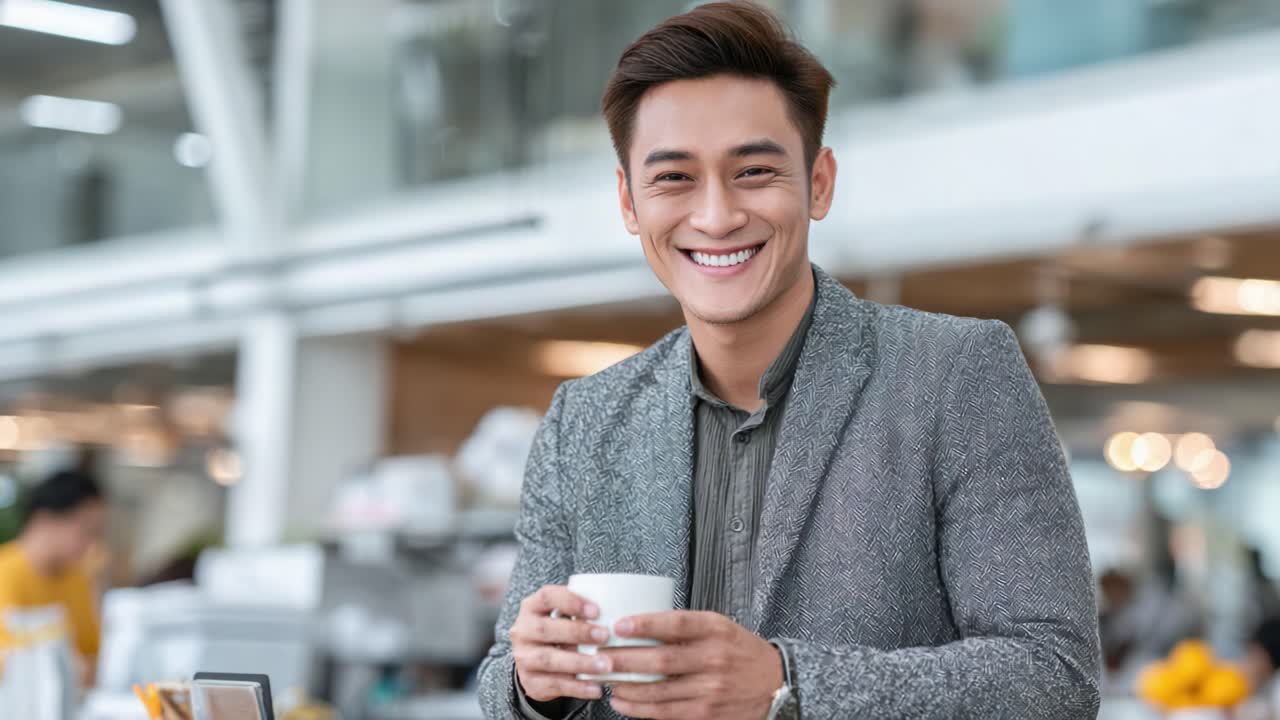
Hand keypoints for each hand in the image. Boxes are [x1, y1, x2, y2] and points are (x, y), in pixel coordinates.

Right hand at [510, 584, 614, 702]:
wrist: (536, 665)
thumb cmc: (560, 632)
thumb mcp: (563, 617)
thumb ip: (581, 613)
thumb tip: (620, 612)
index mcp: (531, 607)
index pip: (546, 596)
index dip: (571, 601)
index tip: (597, 610)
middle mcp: (522, 631)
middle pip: (545, 628)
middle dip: (578, 632)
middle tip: (605, 636)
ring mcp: (523, 658)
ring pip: (549, 660)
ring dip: (580, 662)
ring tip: (606, 665)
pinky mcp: (530, 682)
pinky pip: (554, 685)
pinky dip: (578, 687)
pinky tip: (597, 689)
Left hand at [602, 611, 782, 718]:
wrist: (774, 681)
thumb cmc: (738, 650)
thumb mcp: (718, 627)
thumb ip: (684, 627)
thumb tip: (636, 625)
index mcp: (715, 629)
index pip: (675, 624)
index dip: (644, 624)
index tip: (618, 625)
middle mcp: (714, 658)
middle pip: (661, 659)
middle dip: (625, 660)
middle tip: (599, 657)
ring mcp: (711, 689)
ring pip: (659, 690)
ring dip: (627, 686)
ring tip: (606, 680)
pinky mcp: (707, 713)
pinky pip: (666, 712)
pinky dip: (640, 708)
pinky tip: (622, 702)